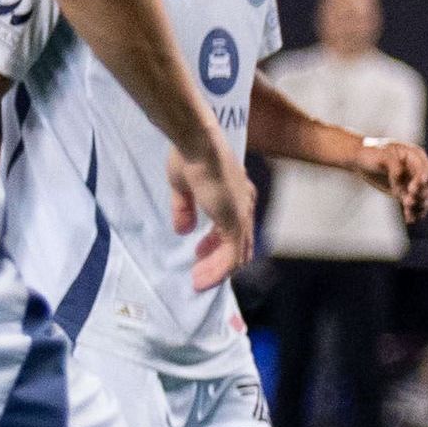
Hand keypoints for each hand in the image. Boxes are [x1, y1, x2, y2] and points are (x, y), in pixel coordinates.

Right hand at [172, 144, 263, 290]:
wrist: (198, 145)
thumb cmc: (190, 158)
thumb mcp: (183, 188)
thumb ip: (185, 210)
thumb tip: (183, 230)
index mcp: (236, 195)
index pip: (233, 227)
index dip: (216, 243)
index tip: (199, 252)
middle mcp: (244, 205)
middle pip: (239, 243)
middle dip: (218, 260)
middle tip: (199, 272)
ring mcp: (242, 214)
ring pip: (237, 254)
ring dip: (217, 271)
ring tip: (199, 281)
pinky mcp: (235, 222)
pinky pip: (232, 255)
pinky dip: (218, 270)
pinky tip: (203, 278)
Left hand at [347, 132, 427, 223]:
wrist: (362, 161)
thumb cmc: (371, 153)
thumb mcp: (380, 155)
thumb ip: (393, 164)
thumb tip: (401, 174)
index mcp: (415, 155)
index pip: (424, 169)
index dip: (422, 179)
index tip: (414, 189)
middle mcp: (418, 169)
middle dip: (421, 195)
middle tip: (408, 202)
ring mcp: (414, 181)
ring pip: (424, 196)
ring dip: (420, 206)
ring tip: (410, 214)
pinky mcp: (407, 192)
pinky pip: (414, 203)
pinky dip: (414, 212)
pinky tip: (410, 219)